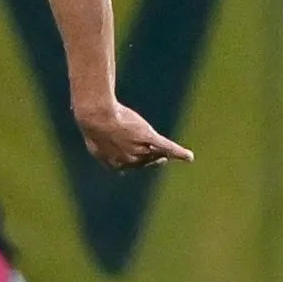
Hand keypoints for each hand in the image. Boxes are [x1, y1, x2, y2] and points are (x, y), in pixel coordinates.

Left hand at [74, 100, 191, 169]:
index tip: (143, 160)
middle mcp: (127, 160)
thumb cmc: (93, 121)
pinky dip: (179, 153)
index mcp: (112, 163)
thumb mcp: (94, 134)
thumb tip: (94, 134)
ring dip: (164, 154)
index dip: (137, 162)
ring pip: (155, 153)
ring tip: (176, 154)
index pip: (129, 165)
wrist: (97, 116)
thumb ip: (99, 141)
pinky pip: (166, 147)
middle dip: (152, 158)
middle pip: (145, 161)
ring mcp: (138, 149)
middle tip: (161, 158)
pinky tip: (189, 157)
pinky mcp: (148, 138)